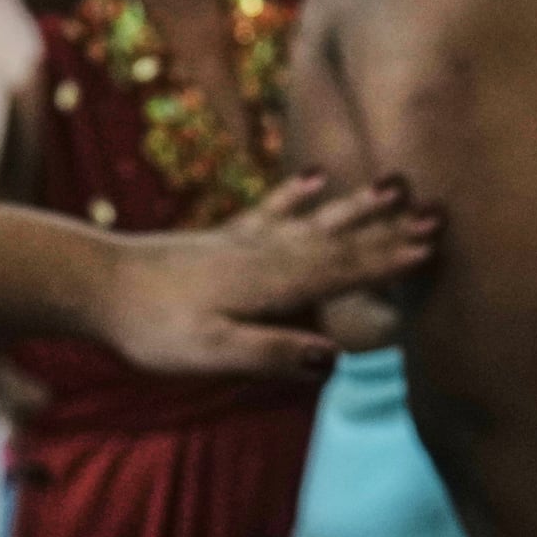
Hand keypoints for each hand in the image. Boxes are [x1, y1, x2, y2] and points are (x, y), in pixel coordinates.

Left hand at [94, 175, 436, 381]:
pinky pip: (273, 210)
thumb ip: (274, 355)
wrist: (95, 286)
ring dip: (358, 207)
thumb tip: (335, 358)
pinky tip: (318, 178)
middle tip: (440, 213)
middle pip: (339, 241)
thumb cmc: (153, 330)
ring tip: (396, 184)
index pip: (344, 272)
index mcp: (273, 284)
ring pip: (315, 220)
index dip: (390, 262)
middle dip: (390, 230)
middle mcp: (267, 254)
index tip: (435, 247)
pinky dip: (299, 194)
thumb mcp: (213, 356)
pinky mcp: (224, 239)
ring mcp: (245, 242)